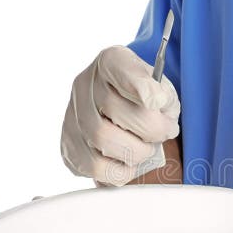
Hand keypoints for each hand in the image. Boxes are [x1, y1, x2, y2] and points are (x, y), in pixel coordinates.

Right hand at [61, 46, 179, 185]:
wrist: (121, 113)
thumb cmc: (144, 101)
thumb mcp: (161, 88)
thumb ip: (164, 95)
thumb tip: (156, 104)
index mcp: (111, 62)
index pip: (121, 70)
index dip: (141, 86)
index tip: (158, 100)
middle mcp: (84, 85)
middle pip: (114, 109)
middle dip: (150, 129)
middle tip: (163, 133)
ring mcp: (72, 116)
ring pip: (103, 140)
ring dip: (136, 151)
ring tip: (146, 147)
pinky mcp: (69, 146)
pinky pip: (95, 166)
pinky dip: (121, 170)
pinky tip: (129, 160)